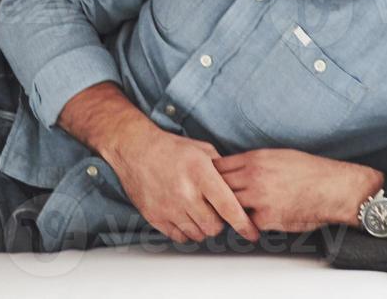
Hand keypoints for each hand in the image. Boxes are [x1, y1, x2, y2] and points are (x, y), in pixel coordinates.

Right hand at [104, 126, 258, 243]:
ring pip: (198, 234)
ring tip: (196, 211)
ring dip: (202, 227)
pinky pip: (179, 237)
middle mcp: (185, 193)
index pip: (229, 208)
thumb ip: (224, 170)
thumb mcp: (202, 150)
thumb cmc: (170, 149)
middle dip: (219, 222)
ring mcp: (168, 206)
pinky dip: (185, 231)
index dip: (244, 224)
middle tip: (213, 211)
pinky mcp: (154, 216)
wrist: (135, 148)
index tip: (251, 233)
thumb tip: (240, 188)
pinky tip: (183, 216)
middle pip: (214, 227)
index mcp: (200, 174)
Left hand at [214, 149, 380, 233]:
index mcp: (254, 159)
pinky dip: (252, 224)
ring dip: (230, 211)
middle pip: (218, 186)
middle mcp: (253, 176)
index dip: (211, 175)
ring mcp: (259, 198)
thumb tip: (233, 170)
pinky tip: (257, 223)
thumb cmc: (310, 171)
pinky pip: (250, 222)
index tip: (209, 182)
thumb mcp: (276, 156)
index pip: (217, 166)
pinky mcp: (268, 218)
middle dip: (215, 194)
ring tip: (231, 214)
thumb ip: (252, 162)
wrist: (335, 188)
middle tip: (213, 201)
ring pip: (230, 205)